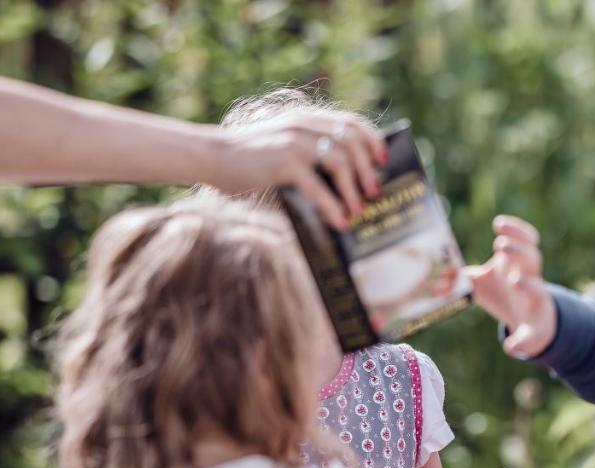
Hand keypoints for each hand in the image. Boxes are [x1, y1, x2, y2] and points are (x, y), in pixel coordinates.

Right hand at [208, 112, 388, 229]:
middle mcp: (303, 124)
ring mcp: (294, 141)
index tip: (382, 158)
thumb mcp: (283, 147)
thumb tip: (343, 183)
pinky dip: (332, 206)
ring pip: (340, 160)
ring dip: (354, 190)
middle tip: (375, 192)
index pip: (350, 121)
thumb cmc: (249, 160)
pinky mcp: (283, 162)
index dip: (371, 139)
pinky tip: (339, 222)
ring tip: (359, 211)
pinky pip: (318, 186)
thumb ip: (309, 153)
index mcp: (306, 118)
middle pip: (352, 141)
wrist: (211, 156)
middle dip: (367, 169)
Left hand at [467, 215, 557, 357]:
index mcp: (517, 265)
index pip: (525, 240)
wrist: (532, 324)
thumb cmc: (505, 295)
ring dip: (527, 283)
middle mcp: (530, 279)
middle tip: (499, 245)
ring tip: (513, 281)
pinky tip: (511, 346)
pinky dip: (522, 339)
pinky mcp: (535, 328)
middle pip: (532, 258)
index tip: (498, 223)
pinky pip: (532, 332)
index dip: (515, 230)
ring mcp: (534, 303)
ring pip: (539, 288)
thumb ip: (462, 278)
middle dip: (518, 249)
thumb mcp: (482, 284)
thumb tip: (435, 276)